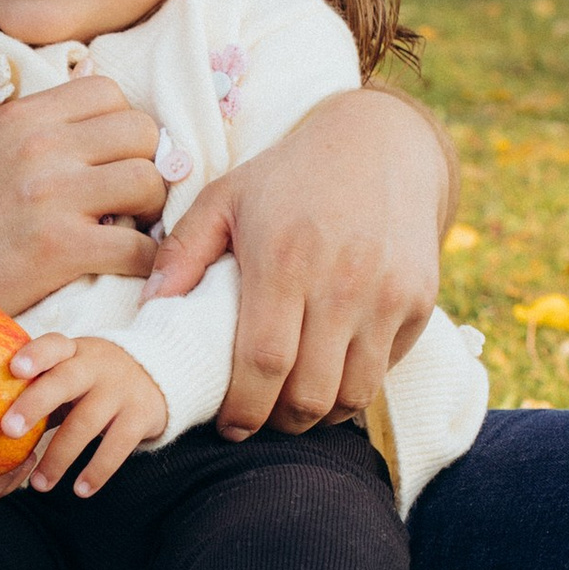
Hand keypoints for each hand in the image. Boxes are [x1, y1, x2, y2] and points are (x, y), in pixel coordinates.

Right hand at [0, 77, 165, 320]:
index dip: (118, 121)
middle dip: (144, 160)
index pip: (106, 91)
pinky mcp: (61, 251)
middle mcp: (43, 149)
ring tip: (128, 225)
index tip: (109, 153)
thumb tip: (27, 107)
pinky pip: (138, 246)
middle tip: (127, 191)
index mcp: (20, 119)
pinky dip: (143, 258)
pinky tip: (127, 265)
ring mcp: (54, 199)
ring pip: (149, 182)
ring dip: (149, 208)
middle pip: (141, 130)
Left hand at [2, 334, 167, 495]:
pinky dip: (98, 471)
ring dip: (59, 456)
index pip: (52, 345)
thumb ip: (38, 388)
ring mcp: (120, 390)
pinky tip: (81, 490)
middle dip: (34, 405)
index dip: (35, 355)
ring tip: (38, 484)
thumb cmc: (92, 379)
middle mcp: (96, 366)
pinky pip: (118, 447)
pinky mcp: (140, 416)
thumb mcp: (70, 371)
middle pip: (64, 382)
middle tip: (8, 431)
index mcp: (72, 352)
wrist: (158, 374)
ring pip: (86, 423)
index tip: (14, 369)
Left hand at [141, 86, 451, 434]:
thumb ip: (182, 252)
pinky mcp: (420, 300)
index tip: (228, 425)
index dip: (244, 408)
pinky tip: (331, 373)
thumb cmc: (288, 177)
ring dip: (320, 415)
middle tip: (258, 420)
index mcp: (284, 260)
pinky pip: (385, 369)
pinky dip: (357, 385)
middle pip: (310, 394)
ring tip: (293, 406)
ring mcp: (388, 294)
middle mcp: (342, 282)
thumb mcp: (225, 198)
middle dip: (279, 422)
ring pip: (354, 394)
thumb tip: (148, 310)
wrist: (378, 144)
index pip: (264, 363)